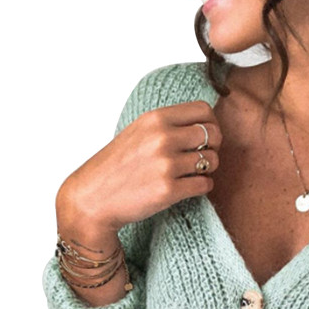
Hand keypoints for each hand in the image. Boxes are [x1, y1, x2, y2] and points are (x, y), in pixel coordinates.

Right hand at [56, 100, 222, 248]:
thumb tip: (205, 122)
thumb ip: (167, 124)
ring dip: (208, 169)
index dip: (211, 123)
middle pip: (213, 134)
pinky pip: (205, 184)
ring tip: (193, 173)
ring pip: (212, 161)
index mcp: (155, 119)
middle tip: (202, 157)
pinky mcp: (169, 190)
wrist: (94, 197)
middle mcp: (163, 138)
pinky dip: (203, 187)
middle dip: (213, 147)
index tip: (204, 136)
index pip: (204, 110)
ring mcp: (166, 165)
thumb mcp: (138, 132)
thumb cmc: (117, 166)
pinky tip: (189, 187)